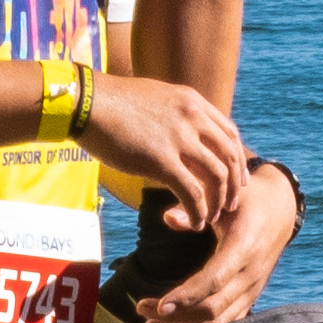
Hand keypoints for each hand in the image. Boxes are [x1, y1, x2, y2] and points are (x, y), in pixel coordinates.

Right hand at [78, 70, 250, 231]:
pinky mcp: (161, 160)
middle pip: (230, 156)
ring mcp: (179, 138)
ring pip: (217, 177)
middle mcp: (193, 117)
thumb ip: (174, 114)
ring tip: (211, 218)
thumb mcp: (155, 98)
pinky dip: (199, 212)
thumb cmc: (111, 103)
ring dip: (218, 202)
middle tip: (231, 205)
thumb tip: (179, 134)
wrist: (86, 102)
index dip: (237, 160)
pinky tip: (196, 224)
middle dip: (235, 185)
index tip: (235, 179)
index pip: (229, 133)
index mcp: (192, 102)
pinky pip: (192, 193)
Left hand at [116, 159, 298, 322]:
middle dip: (176, 317)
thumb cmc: (248, 200)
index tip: (159, 306)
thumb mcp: (226, 196)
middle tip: (141, 310)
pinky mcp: (250, 298)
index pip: (214, 280)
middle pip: (213, 309)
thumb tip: (168, 218)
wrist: (281, 210)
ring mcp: (252, 290)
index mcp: (243, 248)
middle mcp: (250, 275)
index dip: (187, 296)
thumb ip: (197, 207)